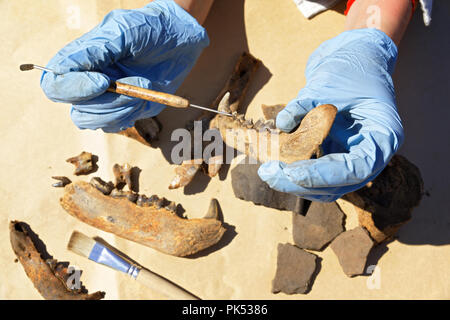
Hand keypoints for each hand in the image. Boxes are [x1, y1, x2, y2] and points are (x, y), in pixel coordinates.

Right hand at [40, 0, 208, 132]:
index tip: (104, 82)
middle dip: (108, 103)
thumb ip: (95, 49)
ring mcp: (106, 98)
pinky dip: (131, 115)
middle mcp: (88, 81)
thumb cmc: (151, 28)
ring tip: (145, 86)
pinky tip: (146, 97)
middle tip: (138, 83)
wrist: (181, 39)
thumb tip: (67, 69)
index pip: (55, 85)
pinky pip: (115, 125)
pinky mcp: (125, 109)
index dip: (74, 89)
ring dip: (123, 109)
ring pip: (95, 122)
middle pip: (77, 110)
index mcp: (80, 59)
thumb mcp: (125, 31)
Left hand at [258, 29, 403, 201]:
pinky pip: (314, 174)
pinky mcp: (333, 156)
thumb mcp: (329, 82)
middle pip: (338, 185)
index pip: (357, 168)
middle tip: (268, 173)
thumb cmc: (350, 68)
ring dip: (294, 183)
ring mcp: (351, 158)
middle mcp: (369, 154)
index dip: (324, 175)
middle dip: (301, 183)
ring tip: (267, 170)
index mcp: (382, 137)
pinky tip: (273, 163)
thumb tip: (282, 123)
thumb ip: (306, 104)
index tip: (293, 173)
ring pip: (324, 187)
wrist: (353, 59)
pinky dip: (294, 172)